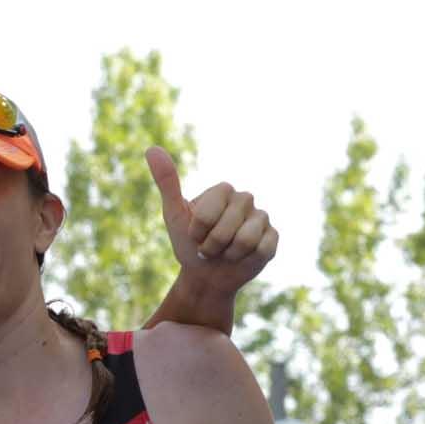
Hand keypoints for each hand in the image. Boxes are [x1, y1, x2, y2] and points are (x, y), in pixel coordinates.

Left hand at [149, 146, 276, 304]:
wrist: (206, 275)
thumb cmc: (188, 243)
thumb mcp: (173, 213)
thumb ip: (166, 181)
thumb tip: (152, 148)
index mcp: (223, 190)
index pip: (207, 214)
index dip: (197, 232)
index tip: (194, 234)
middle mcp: (245, 199)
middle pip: (226, 230)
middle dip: (211, 246)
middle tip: (209, 247)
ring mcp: (261, 217)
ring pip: (245, 241)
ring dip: (228, 255)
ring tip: (224, 253)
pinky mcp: (273, 238)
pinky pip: (262, 250)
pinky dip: (246, 260)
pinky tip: (242, 258)